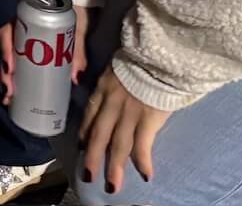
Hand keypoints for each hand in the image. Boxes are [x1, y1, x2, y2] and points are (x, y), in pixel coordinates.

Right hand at [0, 5, 87, 100]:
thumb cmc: (72, 20)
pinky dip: (15, 80)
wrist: (79, 12)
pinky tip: (14, 96)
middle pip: (7, 52)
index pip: (8, 33)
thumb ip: (77, 53)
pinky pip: (17, 67)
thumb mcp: (75, 34)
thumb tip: (76, 78)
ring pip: (9, 61)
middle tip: (9, 92)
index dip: (5, 50)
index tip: (10, 69)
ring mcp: (23, 44)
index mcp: (25, 21)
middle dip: (5, 73)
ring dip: (7, 79)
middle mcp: (20, 32)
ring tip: (9, 98)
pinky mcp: (28, 55)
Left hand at [80, 68, 168, 195]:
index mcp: (105, 87)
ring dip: (114, 167)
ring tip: (112, 186)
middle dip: (93, 157)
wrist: (161, 54)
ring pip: (118, 145)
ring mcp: (130, 112)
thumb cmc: (143, 57)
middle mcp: (112, 102)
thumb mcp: (119, 64)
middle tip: (88, 176)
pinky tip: (144, 175)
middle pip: (99, 135)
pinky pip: (142, 145)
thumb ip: (114, 79)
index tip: (81, 146)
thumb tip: (113, 87)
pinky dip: (142, 162)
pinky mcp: (149, 119)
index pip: (90, 114)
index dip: (85, 132)